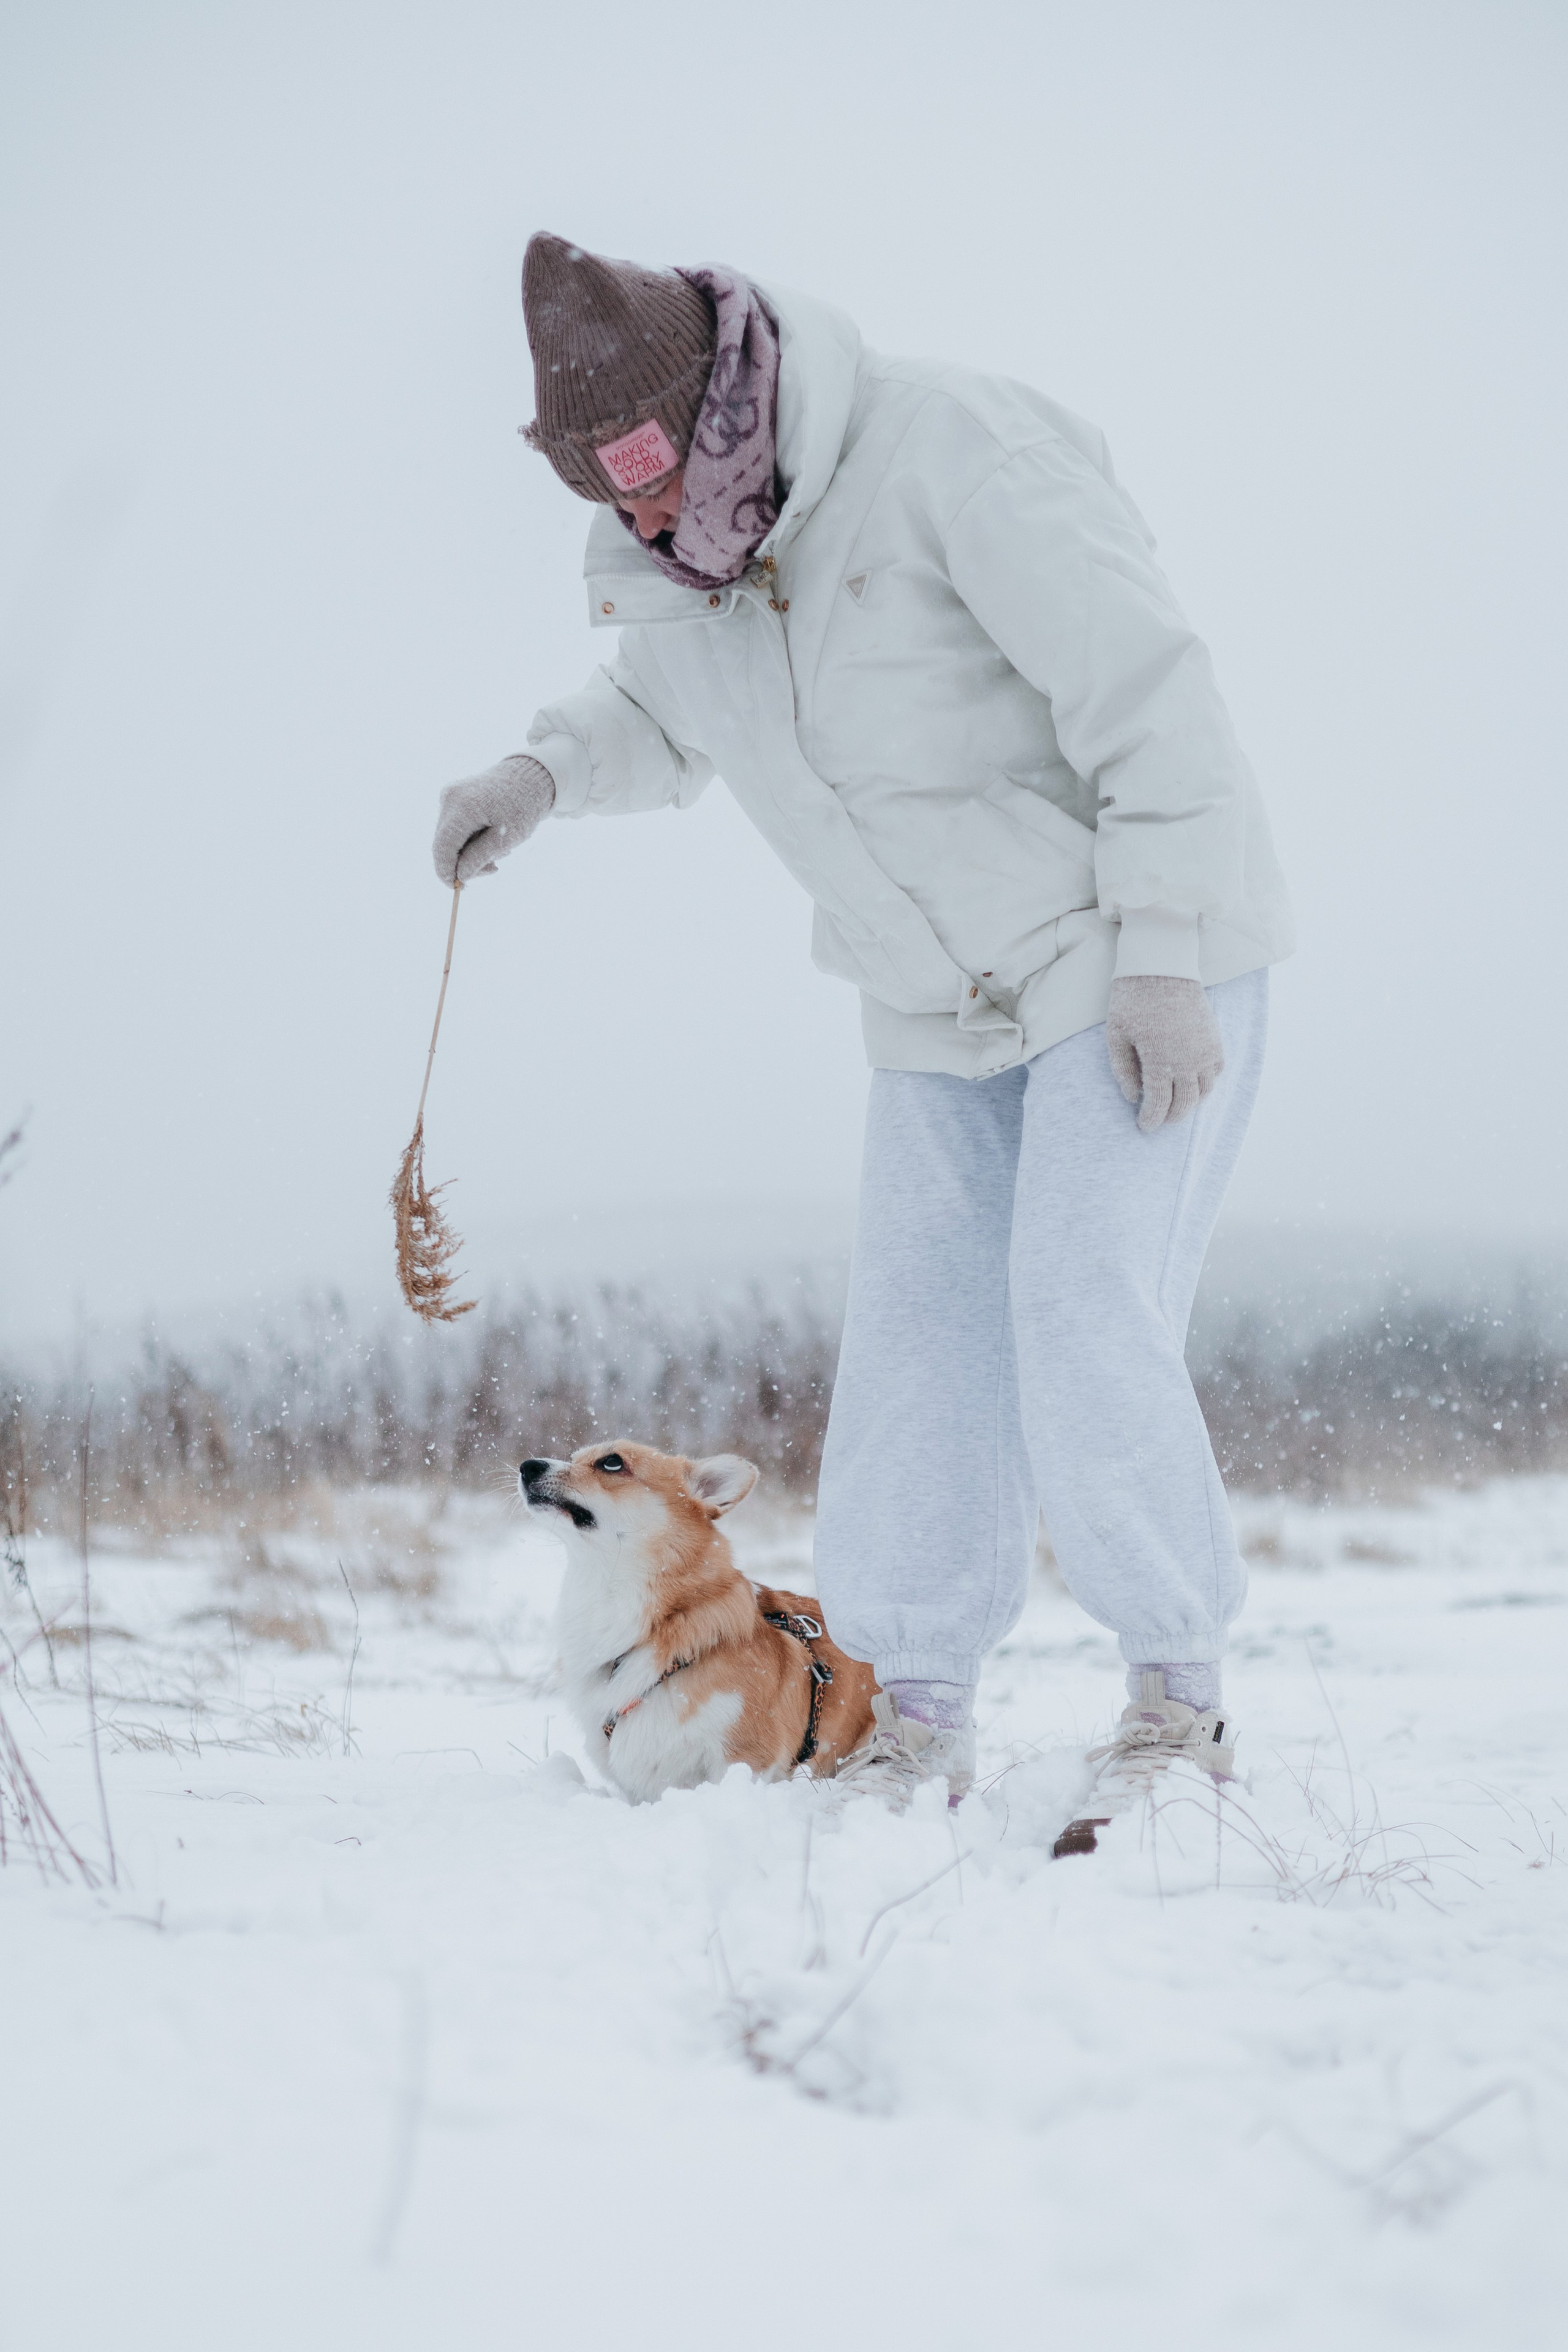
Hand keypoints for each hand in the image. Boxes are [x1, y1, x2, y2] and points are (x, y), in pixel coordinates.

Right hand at [431, 755, 555, 884]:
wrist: (528, 777)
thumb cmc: (522, 806)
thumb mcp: (506, 837)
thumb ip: (480, 857)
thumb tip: (459, 876)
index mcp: (462, 806)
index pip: (443, 847)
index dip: (446, 871)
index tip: (458, 889)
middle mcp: (449, 798)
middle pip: (444, 844)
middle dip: (463, 863)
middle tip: (493, 869)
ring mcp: (449, 796)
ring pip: (449, 837)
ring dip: (470, 852)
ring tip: (500, 851)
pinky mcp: (453, 797)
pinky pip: (455, 827)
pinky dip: (470, 839)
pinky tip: (490, 838)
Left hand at [1106, 976, 1223, 1132]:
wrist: (1163, 967)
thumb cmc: (1133, 1000)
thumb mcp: (1116, 1036)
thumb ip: (1123, 1071)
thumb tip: (1133, 1097)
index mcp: (1160, 1062)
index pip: (1159, 1105)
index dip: (1151, 1120)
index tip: (1144, 1126)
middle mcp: (1188, 1061)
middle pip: (1185, 1104)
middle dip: (1170, 1116)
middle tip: (1158, 1119)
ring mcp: (1205, 1051)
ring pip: (1204, 1092)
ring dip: (1190, 1103)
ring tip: (1175, 1104)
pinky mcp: (1215, 1040)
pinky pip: (1216, 1073)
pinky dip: (1205, 1084)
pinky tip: (1192, 1083)